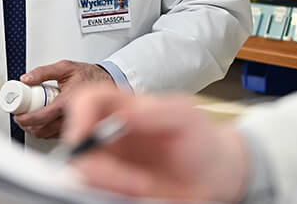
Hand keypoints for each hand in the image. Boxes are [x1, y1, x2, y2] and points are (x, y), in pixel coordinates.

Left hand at [13, 60, 111, 138]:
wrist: (106, 82)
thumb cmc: (87, 75)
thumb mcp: (64, 67)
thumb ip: (43, 72)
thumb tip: (26, 79)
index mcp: (68, 101)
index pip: (43, 116)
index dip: (27, 119)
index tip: (18, 117)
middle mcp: (72, 115)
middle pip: (44, 130)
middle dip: (28, 126)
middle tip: (20, 119)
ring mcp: (75, 123)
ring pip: (50, 135)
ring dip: (36, 131)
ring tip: (27, 122)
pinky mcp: (77, 128)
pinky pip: (58, 135)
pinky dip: (47, 132)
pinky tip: (41, 124)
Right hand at [61, 85, 249, 200]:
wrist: (218, 176)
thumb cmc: (202, 139)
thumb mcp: (187, 117)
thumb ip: (159, 110)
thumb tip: (126, 112)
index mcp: (121, 108)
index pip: (86, 102)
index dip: (78, 117)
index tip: (83, 138)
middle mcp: (109, 135)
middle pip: (79, 145)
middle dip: (98, 167)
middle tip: (134, 183)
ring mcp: (111, 162)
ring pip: (86, 173)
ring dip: (109, 185)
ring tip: (145, 190)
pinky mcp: (116, 187)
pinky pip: (100, 191)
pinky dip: (114, 196)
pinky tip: (142, 196)